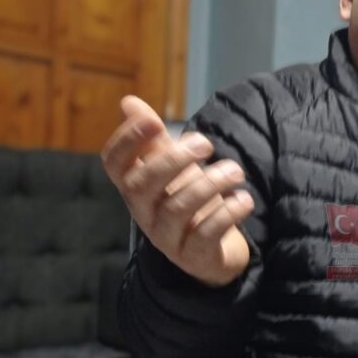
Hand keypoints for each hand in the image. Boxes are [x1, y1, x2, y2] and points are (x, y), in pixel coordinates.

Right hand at [101, 95, 254, 286]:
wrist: (212, 252)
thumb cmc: (188, 202)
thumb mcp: (172, 170)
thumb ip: (154, 140)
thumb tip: (128, 102)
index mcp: (135, 187)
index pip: (114, 164)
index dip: (126, 141)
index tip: (152, 121)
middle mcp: (144, 213)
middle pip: (142, 185)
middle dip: (173, 160)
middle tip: (206, 144)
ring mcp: (167, 237)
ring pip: (177, 209)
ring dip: (209, 184)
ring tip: (235, 171)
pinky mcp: (194, 255)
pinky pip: (205, 235)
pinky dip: (227, 214)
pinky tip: (243, 198)